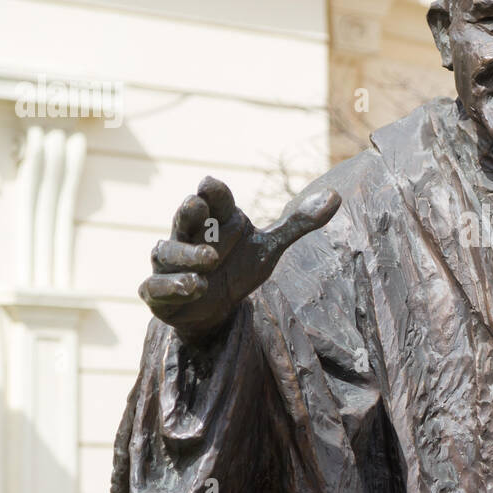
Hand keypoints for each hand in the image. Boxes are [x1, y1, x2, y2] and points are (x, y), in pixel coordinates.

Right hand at [139, 176, 340, 344]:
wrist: (216, 309)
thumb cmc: (238, 267)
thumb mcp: (268, 248)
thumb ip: (297, 224)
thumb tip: (336, 195)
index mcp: (215, 219)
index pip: (214, 200)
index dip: (212, 192)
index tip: (210, 184)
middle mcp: (188, 235)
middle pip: (185, 218)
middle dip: (189, 212)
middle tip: (196, 204)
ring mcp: (170, 262)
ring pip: (170, 251)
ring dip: (187, 255)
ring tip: (208, 262)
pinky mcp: (158, 290)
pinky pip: (157, 285)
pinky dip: (174, 285)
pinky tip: (194, 287)